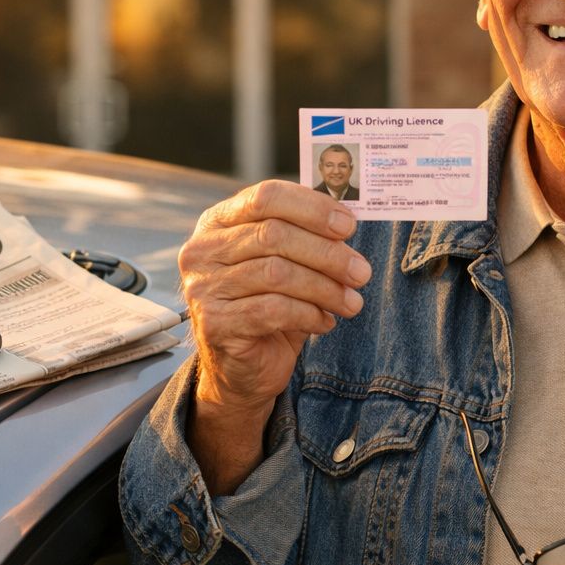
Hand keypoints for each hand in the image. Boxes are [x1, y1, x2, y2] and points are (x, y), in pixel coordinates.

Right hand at [177, 180, 371, 491]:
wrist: (242, 368)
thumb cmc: (268, 305)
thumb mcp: (286, 263)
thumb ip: (306, 236)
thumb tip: (348, 220)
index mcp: (219, 221)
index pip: (266, 196)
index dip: (312, 208)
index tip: (349, 225)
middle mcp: (203, 250)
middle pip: (274, 235)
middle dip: (327, 253)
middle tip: (361, 272)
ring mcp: (203, 286)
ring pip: (276, 274)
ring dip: (324, 288)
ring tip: (351, 302)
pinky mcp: (214, 323)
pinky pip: (272, 311)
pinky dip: (308, 315)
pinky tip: (325, 322)